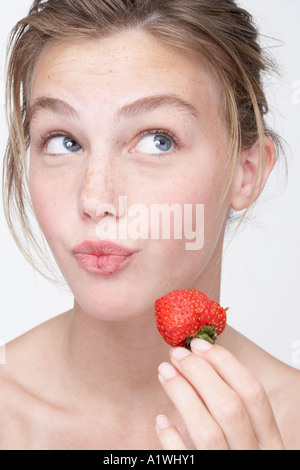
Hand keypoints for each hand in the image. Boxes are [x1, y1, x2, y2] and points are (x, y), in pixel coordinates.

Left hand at [156, 339, 283, 449]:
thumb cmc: (236, 458)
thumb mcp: (251, 441)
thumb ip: (238, 412)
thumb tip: (204, 364)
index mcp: (270, 443)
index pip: (253, 394)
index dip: (225, 364)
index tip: (199, 344)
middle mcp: (254, 458)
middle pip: (230, 407)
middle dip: (200, 373)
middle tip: (176, 354)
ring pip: (208, 431)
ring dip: (182, 395)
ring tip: (164, 373)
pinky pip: (186, 462)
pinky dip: (172, 440)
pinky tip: (161, 421)